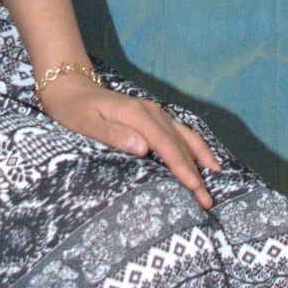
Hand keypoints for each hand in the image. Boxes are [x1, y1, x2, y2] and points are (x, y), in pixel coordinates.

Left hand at [37, 72, 222, 210]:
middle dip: (196, 171)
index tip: (194, 187)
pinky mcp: (152, 116)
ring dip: (201, 157)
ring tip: (216, 177)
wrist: (70, 87)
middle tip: (207, 199)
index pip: (166, 144)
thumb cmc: (74, 111)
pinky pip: (179, 131)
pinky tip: (202, 157)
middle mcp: (151, 112)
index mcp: (136, 115)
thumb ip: (113, 135)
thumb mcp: (86, 124)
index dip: (181, 166)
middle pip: (179, 143)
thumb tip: (143, 147)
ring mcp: (154, 112)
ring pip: (184, 135)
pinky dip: (194, 145)